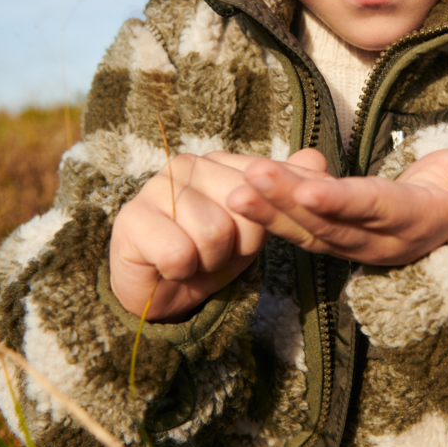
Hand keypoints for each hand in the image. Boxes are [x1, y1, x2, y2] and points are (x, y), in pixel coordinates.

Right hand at [109, 149, 322, 321]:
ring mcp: (155, 188)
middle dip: (234, 247)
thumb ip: (284, 191)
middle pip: (243, 213)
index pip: (265, 190)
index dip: (258, 229)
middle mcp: (187, 165)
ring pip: (213, 235)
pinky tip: (168, 265)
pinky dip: (179, 271)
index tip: (240, 240)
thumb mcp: (254, 227)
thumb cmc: (208, 254)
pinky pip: (179, 254)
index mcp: (218, 162)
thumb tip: (316, 157)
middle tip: (210, 252)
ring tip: (191, 257)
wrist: (160, 289)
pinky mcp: (131, 219)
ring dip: (206, 261)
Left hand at [226, 148, 447, 265]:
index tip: (307, 189)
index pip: (370, 209)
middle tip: (251, 178)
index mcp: (410, 220)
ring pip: (304, 230)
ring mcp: (351, 245)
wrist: (446, 220)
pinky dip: (268, 214)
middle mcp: (376, 240)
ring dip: (268, 212)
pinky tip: (238, 193)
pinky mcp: (331, 241)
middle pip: (327, 223)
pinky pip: (296, 230)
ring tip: (234, 191)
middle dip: (287, 202)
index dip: (339, 201)